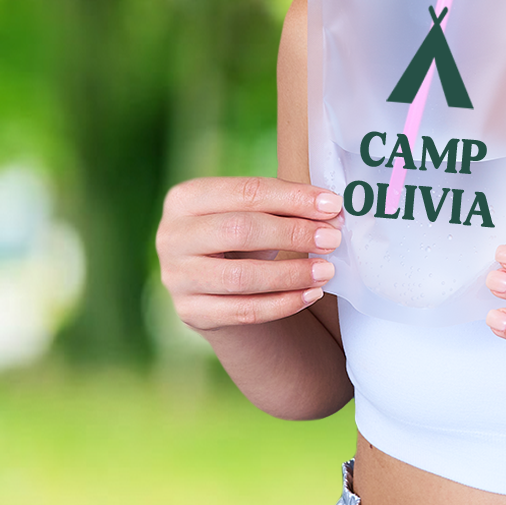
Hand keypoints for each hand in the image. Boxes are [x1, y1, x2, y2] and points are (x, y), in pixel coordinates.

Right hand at [156, 175, 342, 332]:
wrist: (212, 281)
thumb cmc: (239, 234)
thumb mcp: (252, 211)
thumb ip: (285, 205)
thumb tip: (332, 210)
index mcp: (186, 198)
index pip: (247, 192)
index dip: (293, 198)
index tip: (333, 205)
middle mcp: (172, 236)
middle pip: (240, 230)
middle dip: (293, 234)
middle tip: (332, 239)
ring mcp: (177, 277)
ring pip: (241, 277)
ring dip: (291, 274)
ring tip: (326, 270)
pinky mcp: (190, 312)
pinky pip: (242, 311)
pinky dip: (282, 304)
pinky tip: (311, 294)